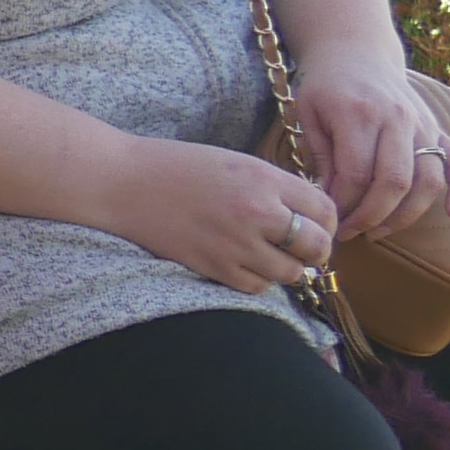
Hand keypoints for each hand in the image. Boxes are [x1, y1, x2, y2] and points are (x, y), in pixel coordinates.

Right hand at [110, 137, 340, 297]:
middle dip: (316, 250)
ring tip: (272, 257)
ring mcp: (235, 243)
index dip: (327, 221)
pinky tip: (246, 265)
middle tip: (303, 248)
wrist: (122, 182)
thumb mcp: (234, 162)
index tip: (317, 225)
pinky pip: (257, 287)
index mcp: (263, 178)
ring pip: (291, 273)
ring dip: (288, 268)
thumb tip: (306, 214)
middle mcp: (256, 212)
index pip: (324, 209)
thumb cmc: (175, 166)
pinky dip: (259, 280)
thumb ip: (273, 186)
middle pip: (316, 245)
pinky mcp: (213, 267)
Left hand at [282, 51, 449, 241]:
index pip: (356, 174)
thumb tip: (329, 201)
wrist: (355, 50)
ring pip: (426, 180)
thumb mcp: (307, 114)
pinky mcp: (437, 128)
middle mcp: (397, 119)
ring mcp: (423, 124)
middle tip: (348, 233)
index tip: (328, 219)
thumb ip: (320, 156)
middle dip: (370, 217)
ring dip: (404, 215)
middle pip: (394, 182)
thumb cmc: (325, 86)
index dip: (343, 205)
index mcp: (359, 114)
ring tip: (376, 232)